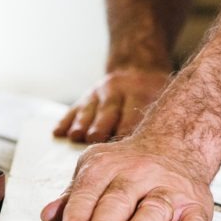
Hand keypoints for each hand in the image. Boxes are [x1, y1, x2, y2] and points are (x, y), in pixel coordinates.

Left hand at [40, 136, 212, 220]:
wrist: (179, 142)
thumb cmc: (131, 167)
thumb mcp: (97, 171)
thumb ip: (74, 196)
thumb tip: (49, 217)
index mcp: (108, 167)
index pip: (89, 192)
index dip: (77, 216)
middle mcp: (139, 175)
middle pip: (119, 199)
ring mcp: (168, 189)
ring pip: (154, 208)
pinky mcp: (195, 204)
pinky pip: (196, 220)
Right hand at [53, 68, 169, 143]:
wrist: (138, 67)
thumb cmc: (153, 94)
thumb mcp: (162, 99)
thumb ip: (158, 122)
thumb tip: (161, 153)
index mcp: (139, 93)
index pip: (131, 114)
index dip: (126, 130)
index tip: (123, 151)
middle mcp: (117, 91)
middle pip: (107, 111)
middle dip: (100, 126)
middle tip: (94, 140)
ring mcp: (99, 93)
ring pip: (89, 110)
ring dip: (82, 123)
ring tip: (76, 136)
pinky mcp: (86, 96)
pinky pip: (73, 109)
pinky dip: (65, 121)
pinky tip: (58, 132)